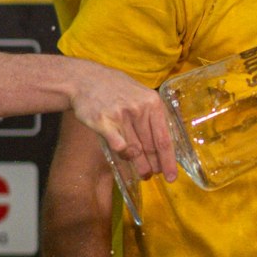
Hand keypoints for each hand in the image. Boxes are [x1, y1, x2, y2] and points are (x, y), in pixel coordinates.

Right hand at [68, 59, 177, 180]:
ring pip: (134, 150)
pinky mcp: (102, 122)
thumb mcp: (142, 95)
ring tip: (142, 173)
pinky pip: (117, 147)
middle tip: (153, 175)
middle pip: (150, 147)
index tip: (171, 176)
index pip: (164, 139)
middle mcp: (138, 109)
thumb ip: (154, 116)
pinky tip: (124, 159)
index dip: (169, 161)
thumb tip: (167, 143)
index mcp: (153, 103)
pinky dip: (122, 156)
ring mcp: (120, 116)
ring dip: (139, 165)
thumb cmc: (117, 90)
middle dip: (154, 165)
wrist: (85, 79)